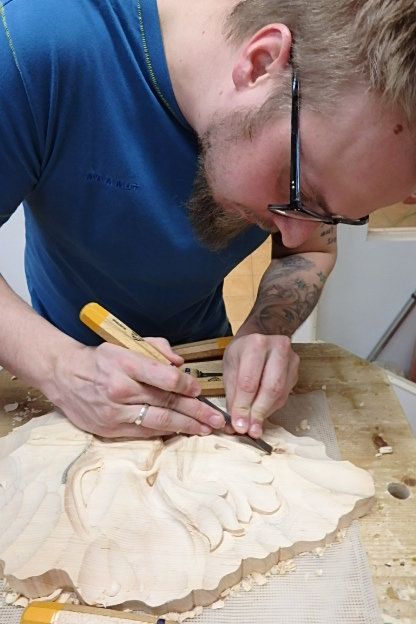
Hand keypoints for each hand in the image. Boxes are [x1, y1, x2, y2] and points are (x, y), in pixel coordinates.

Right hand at [48, 339, 224, 437]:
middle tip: (217, 419)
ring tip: (205, 429)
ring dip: (185, 426)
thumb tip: (180, 363)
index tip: (200, 389)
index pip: (164, 377)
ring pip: (158, 420)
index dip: (186, 385)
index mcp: (125, 363)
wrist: (63, 374)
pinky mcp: (109, 428)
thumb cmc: (101, 358)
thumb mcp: (126, 343)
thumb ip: (156, 349)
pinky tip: (180, 431)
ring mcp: (114, 411)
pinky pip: (143, 432)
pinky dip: (164, 431)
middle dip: (196, 412)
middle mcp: (120, 388)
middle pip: (166, 402)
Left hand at [222, 334, 298, 437]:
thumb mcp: (230, 368)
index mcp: (256, 344)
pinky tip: (261, 412)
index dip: (243, 406)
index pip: (249, 381)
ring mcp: (290, 359)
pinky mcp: (296, 371)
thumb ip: (233, 396)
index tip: (238, 425)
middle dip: (258, 413)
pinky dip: (272, 407)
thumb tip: (236, 424)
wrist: (260, 335)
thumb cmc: (242, 352)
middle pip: (270, 388)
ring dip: (265, 413)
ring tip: (254, 425)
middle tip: (250, 430)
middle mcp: (277, 348)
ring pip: (280, 394)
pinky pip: (285, 395)